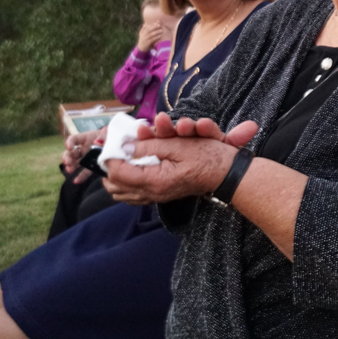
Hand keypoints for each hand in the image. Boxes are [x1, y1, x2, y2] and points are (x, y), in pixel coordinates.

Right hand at [62, 127, 106, 179]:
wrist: (117, 145)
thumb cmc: (110, 137)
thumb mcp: (108, 135)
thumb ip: (103, 137)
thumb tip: (96, 142)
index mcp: (86, 138)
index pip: (74, 139)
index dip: (70, 142)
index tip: (68, 147)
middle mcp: (83, 148)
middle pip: (72, 152)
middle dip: (67, 157)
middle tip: (67, 162)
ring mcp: (86, 157)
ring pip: (75, 162)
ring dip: (71, 166)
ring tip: (69, 170)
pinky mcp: (91, 166)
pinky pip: (85, 172)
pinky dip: (81, 176)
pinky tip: (76, 181)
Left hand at [103, 113, 259, 203]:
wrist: (227, 174)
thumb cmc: (207, 157)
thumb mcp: (177, 145)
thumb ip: (149, 147)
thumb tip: (125, 147)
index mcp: (155, 180)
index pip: (119, 173)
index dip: (112, 156)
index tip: (113, 142)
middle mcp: (153, 192)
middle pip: (116, 187)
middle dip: (111, 167)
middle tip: (113, 150)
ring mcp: (157, 196)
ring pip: (123, 194)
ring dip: (117, 176)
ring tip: (118, 159)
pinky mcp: (162, 194)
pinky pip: (136, 195)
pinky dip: (129, 183)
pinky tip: (132, 170)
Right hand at [136, 21, 163, 51]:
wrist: (141, 49)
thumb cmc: (143, 41)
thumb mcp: (141, 35)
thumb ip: (143, 29)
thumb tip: (145, 23)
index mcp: (142, 33)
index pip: (147, 27)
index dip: (151, 25)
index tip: (156, 23)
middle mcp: (143, 35)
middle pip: (148, 30)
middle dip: (154, 27)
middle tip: (159, 25)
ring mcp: (145, 39)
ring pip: (151, 34)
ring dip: (156, 32)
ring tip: (161, 30)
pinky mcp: (147, 43)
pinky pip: (152, 40)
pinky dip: (156, 37)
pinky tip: (160, 36)